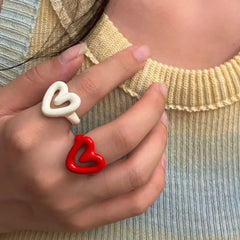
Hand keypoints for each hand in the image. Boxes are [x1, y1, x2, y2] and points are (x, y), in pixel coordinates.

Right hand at [0, 43, 167, 232]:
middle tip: (159, 92)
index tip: (141, 54)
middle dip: (151, 107)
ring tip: (162, 121)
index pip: (88, 91)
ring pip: (136, 172)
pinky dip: (155, 180)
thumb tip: (81, 52)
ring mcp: (71, 202)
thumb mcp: (2, 107)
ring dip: (159, 142)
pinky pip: (134, 203)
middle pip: (122, 136)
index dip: (120, 67)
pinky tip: (158, 159)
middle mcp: (53, 171)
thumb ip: (41, 79)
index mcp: (30, 135)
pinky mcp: (83, 220)